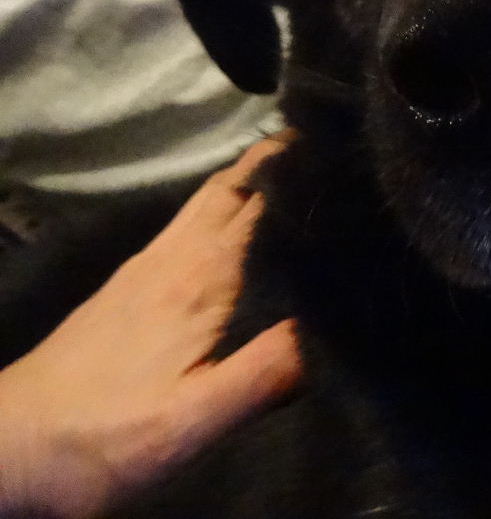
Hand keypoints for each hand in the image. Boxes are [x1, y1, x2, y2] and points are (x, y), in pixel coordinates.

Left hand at [0, 136, 301, 517]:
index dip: (306, 173)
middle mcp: (174, 259)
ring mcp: (146, 269)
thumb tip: (334, 324)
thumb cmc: (103, 438)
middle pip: (233, 187)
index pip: (262, 204)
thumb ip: (264, 373)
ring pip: (208, 200)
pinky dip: (225, 203)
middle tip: (334, 144)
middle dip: (281, 159)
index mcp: (200, 280)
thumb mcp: (191, 422)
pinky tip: (239, 221)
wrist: (6, 450)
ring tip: (299, 165)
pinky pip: (189, 223)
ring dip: (253, 175)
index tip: (351, 152)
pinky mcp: (130, 286)